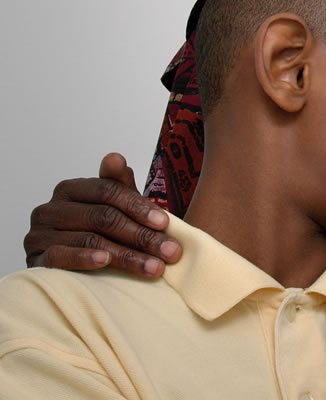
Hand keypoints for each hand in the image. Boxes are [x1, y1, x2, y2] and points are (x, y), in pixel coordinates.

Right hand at [23, 153, 179, 277]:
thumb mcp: (115, 209)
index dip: (138, 206)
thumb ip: (118, 185)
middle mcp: (51, 209)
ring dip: (126, 255)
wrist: (77, 271)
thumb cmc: (102, 235)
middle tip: (170, 251)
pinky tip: (104, 261)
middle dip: (141, 236)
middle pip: (102, 217)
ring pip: (89, 239)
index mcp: (71, 190)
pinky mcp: (35, 259)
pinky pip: (59, 257)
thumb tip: (115, 158)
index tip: (165, 223)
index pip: (107, 191)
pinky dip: (83, 258)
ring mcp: (39, 234)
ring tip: (154, 267)